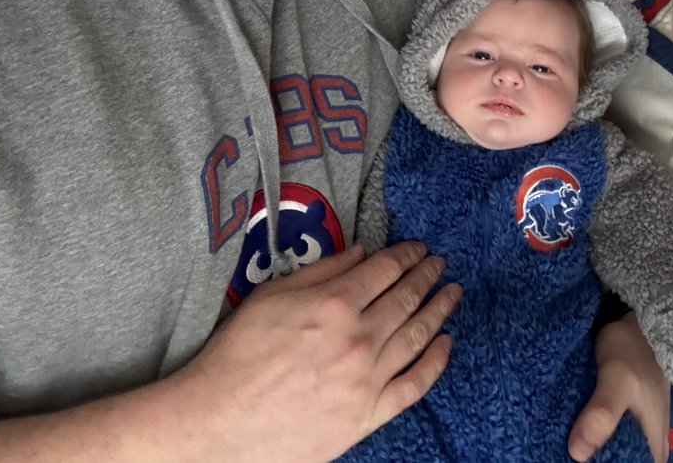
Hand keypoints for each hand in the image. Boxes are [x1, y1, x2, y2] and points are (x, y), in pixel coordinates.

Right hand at [171, 241, 460, 460]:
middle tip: (439, 264)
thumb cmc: (236, 357)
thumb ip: (321, 272)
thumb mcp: (271, 297)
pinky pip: (415, 385)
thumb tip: (361, 253)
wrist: (219, 424)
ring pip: (418, 336)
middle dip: (427, 276)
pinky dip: (435, 362)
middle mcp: (359, 339)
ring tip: (452, 294)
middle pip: (406, 298)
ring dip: (439, 310)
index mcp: (334, 305)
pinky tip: (445, 344)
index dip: (406, 255)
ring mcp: (367, 379)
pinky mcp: (368, 415)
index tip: (418, 249)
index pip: (385, 270)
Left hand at [568, 312, 669, 461]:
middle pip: (618, 462)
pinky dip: (588, 432)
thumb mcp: (618, 380)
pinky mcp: (623, 415)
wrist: (643, 320)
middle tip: (558, 450)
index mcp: (653, 449)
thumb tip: (578, 453)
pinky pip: (604, 433)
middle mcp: (648, 445)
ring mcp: (636, 430)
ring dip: (588, 445)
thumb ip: (602, 414)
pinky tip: (567, 428)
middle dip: (590, 458)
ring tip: (558, 440)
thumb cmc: (635, 351)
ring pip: (609, 449)